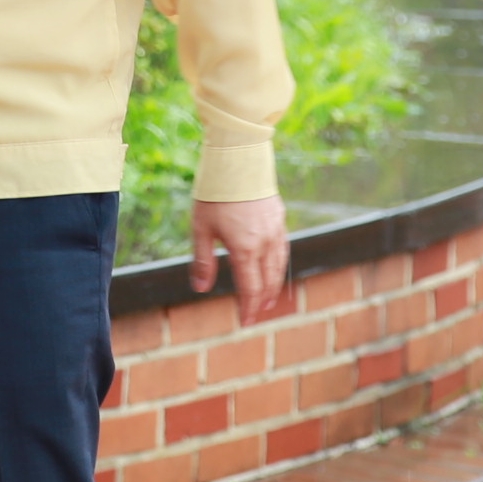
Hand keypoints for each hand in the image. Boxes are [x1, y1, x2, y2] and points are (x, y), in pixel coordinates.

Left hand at [189, 194, 288, 324]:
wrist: (238, 159)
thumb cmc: (215, 194)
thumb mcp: (201, 228)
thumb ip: (203, 260)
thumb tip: (200, 289)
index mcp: (244, 249)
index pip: (250, 288)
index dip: (248, 308)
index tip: (245, 322)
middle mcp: (264, 243)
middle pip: (267, 281)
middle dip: (261, 300)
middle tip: (256, 313)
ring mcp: (275, 230)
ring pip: (279, 265)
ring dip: (273, 285)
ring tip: (268, 297)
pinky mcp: (279, 217)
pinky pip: (283, 248)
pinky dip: (279, 264)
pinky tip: (273, 266)